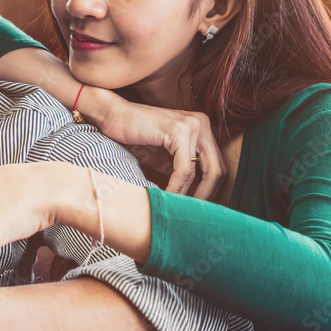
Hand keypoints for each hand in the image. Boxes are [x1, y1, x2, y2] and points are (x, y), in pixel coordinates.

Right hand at [94, 96, 222, 198]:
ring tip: (179, 208)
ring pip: (206, 171)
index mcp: (202, 128)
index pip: (217, 165)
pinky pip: (185, 169)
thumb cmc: (134, 137)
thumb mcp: (164, 158)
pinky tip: (167, 196)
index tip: (198, 208)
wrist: (111, 117)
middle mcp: (202, 124)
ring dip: (193, 195)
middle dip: (208, 195)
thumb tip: (193, 199)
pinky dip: (177, 187)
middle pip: (218, 169)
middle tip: (193, 213)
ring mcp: (193, 126)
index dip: (210, 190)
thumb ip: (181, 172)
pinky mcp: (179, 131)